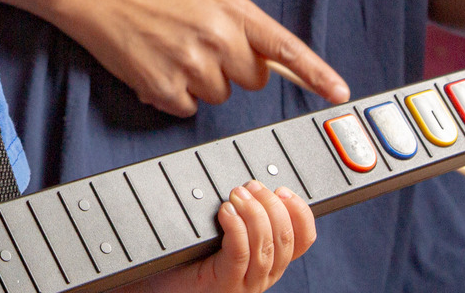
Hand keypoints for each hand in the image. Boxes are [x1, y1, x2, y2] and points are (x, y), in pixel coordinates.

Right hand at [59, 0, 347, 116]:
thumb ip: (241, 21)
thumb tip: (270, 60)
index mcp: (232, 9)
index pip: (285, 47)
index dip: (316, 73)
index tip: (338, 92)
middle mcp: (217, 36)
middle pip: (253, 80)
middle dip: (233, 70)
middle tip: (202, 47)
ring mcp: (191, 63)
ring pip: (220, 96)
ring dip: (200, 82)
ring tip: (172, 52)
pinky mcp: (165, 86)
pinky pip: (188, 109)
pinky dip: (173, 95)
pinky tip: (157, 67)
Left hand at [137, 182, 314, 292]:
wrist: (161, 284)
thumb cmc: (188, 255)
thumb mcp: (221, 230)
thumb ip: (240, 213)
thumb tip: (248, 183)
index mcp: (270, 260)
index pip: (303, 239)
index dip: (300, 212)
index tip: (283, 190)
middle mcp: (264, 275)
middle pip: (286, 239)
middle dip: (272, 205)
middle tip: (250, 186)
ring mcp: (246, 283)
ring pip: (265, 246)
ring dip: (254, 213)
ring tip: (236, 195)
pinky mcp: (224, 284)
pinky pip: (240, 254)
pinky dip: (236, 228)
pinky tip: (226, 212)